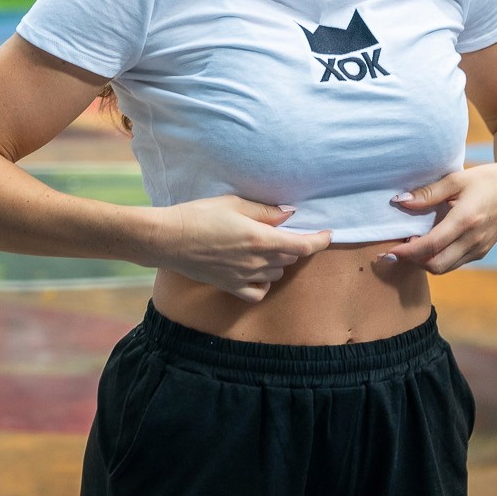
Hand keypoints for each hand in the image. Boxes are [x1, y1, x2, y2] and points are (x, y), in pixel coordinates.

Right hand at [155, 196, 333, 303]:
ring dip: (277, 262)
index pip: (303, 246)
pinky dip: (263, 283)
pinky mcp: (230, 286)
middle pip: (290, 258)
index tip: (328, 234)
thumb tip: (289, 214)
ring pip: (276, 274)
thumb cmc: (198, 215)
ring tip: (263, 248)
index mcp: (260, 239)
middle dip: (292, 245)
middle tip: (281, 231)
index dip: (320, 240)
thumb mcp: (233, 203)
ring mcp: (244, 277)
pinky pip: (258, 292)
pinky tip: (256, 272)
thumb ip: (265, 211)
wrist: (168, 239)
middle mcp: (256, 261)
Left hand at [377, 161, 496, 273]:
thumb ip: (427, 193)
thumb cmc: (486, 179)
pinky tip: (427, 246)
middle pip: (436, 265)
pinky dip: (437, 259)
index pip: (431, 245)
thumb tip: (399, 201)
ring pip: (445, 268)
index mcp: (466, 220)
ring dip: (424, 262)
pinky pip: (455, 263)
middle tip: (395, 251)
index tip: (389, 250)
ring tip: (408, 248)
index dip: (407, 252)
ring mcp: (480, 248)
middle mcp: (474, 239)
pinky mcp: (482, 252)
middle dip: (412, 262)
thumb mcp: (456, 180)